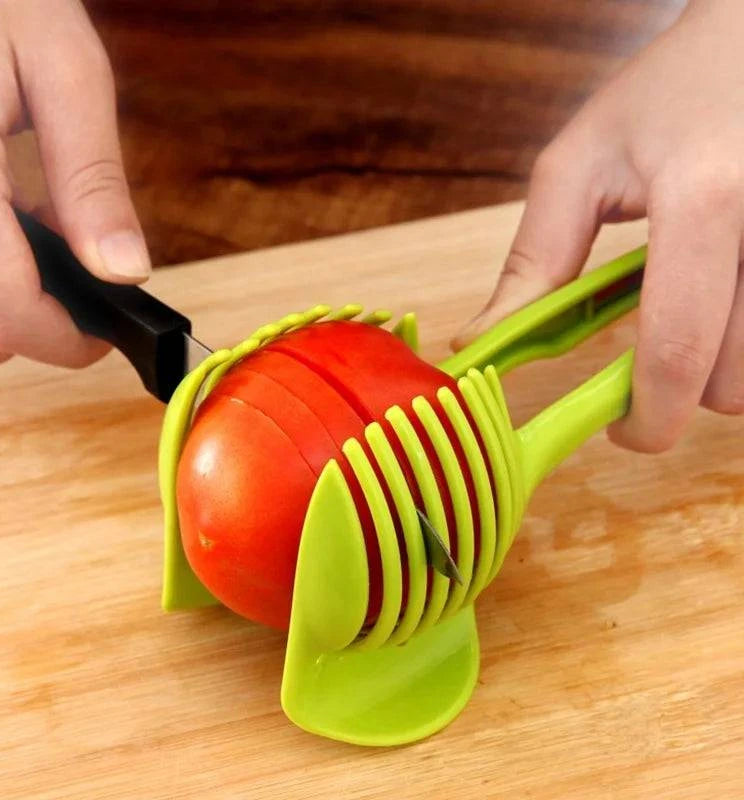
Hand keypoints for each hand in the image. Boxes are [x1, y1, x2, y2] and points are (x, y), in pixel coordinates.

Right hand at [0, 0, 148, 368]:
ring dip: (1, 305)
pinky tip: (4, 227)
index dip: (63, 341)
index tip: (104, 335)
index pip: (4, 302)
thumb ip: (92, 180)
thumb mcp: (67, 75)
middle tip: (85, 293)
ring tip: (45, 245)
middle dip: (37, 328)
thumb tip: (124, 272)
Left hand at [453, 0, 743, 452]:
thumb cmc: (666, 93)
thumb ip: (534, 261)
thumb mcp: (579, 166)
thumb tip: (482, 341)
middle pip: (733, 381)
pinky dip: (742, 340)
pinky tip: (721, 297)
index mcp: (703, 201)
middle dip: (681, 391)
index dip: (649, 413)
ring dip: (718, 367)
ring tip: (688, 309)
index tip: (624, 433)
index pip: (679, 347)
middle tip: (646, 358)